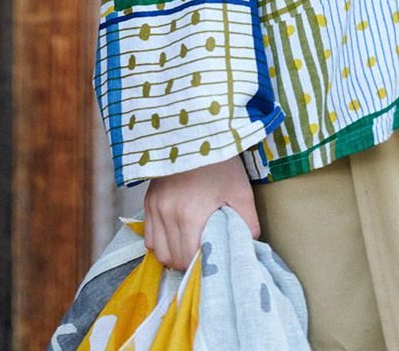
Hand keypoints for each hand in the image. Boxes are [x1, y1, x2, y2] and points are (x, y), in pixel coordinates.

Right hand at [142, 154, 259, 271]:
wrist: (196, 132)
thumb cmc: (220, 161)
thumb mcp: (241, 191)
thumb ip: (248, 222)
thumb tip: (250, 244)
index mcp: (190, 215)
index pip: (190, 259)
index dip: (202, 265)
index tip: (213, 260)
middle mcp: (167, 214)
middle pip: (174, 258)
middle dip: (189, 263)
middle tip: (204, 255)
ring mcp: (155, 207)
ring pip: (159, 251)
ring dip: (174, 255)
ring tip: (189, 247)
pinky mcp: (149, 200)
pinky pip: (149, 235)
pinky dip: (161, 241)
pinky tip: (176, 234)